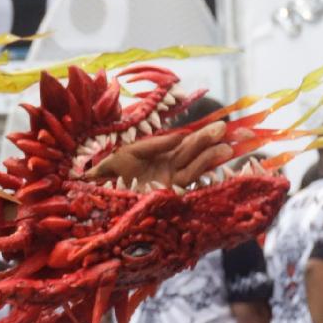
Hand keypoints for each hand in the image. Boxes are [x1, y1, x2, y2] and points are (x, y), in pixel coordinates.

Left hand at [90, 120, 229, 190]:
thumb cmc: (114, 167)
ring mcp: (170, 182)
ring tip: (225, 148)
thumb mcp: (131, 150)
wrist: (97, 190)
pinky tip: (213, 171)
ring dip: (209, 159)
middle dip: (208, 142)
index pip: (187, 143)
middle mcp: (170, 168)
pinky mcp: (167, 196)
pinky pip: (186, 185)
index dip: (203, 136)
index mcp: (163, 154)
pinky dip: (199, 178)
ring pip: (193, 168)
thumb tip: (180, 136)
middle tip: (224, 129)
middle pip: (193, 154)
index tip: (220, 126)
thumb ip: (155, 144)